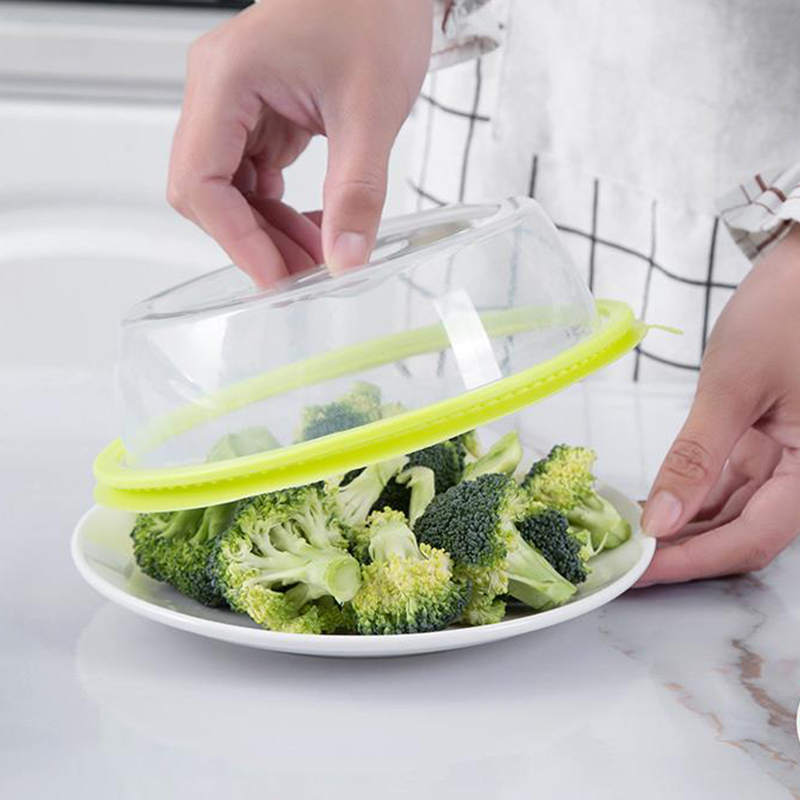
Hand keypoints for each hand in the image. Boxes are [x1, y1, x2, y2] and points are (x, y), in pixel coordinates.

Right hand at [168, 0, 432, 284]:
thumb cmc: (373, 9)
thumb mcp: (372, 110)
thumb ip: (357, 192)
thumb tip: (345, 260)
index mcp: (227, 79)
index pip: (201, 181)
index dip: (235, 239)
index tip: (276, 279)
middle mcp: (218, 91)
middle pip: (209, 192)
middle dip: (254, 240)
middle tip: (304, 275)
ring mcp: (236, 103)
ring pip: (232, 190)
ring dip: (270, 230)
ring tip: (319, 256)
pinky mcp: (259, 113)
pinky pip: (256, 176)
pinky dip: (280, 208)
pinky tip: (315, 226)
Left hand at [638, 226, 799, 584]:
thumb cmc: (786, 310)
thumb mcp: (733, 385)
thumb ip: (697, 457)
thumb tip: (661, 521)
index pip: (751, 538)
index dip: (692, 560)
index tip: (640, 570)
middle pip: (743, 534)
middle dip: (683, 552)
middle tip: (624, 562)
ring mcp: (788, 460)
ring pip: (733, 514)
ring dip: (683, 529)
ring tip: (630, 538)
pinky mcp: (768, 444)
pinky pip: (728, 484)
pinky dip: (691, 497)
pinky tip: (654, 504)